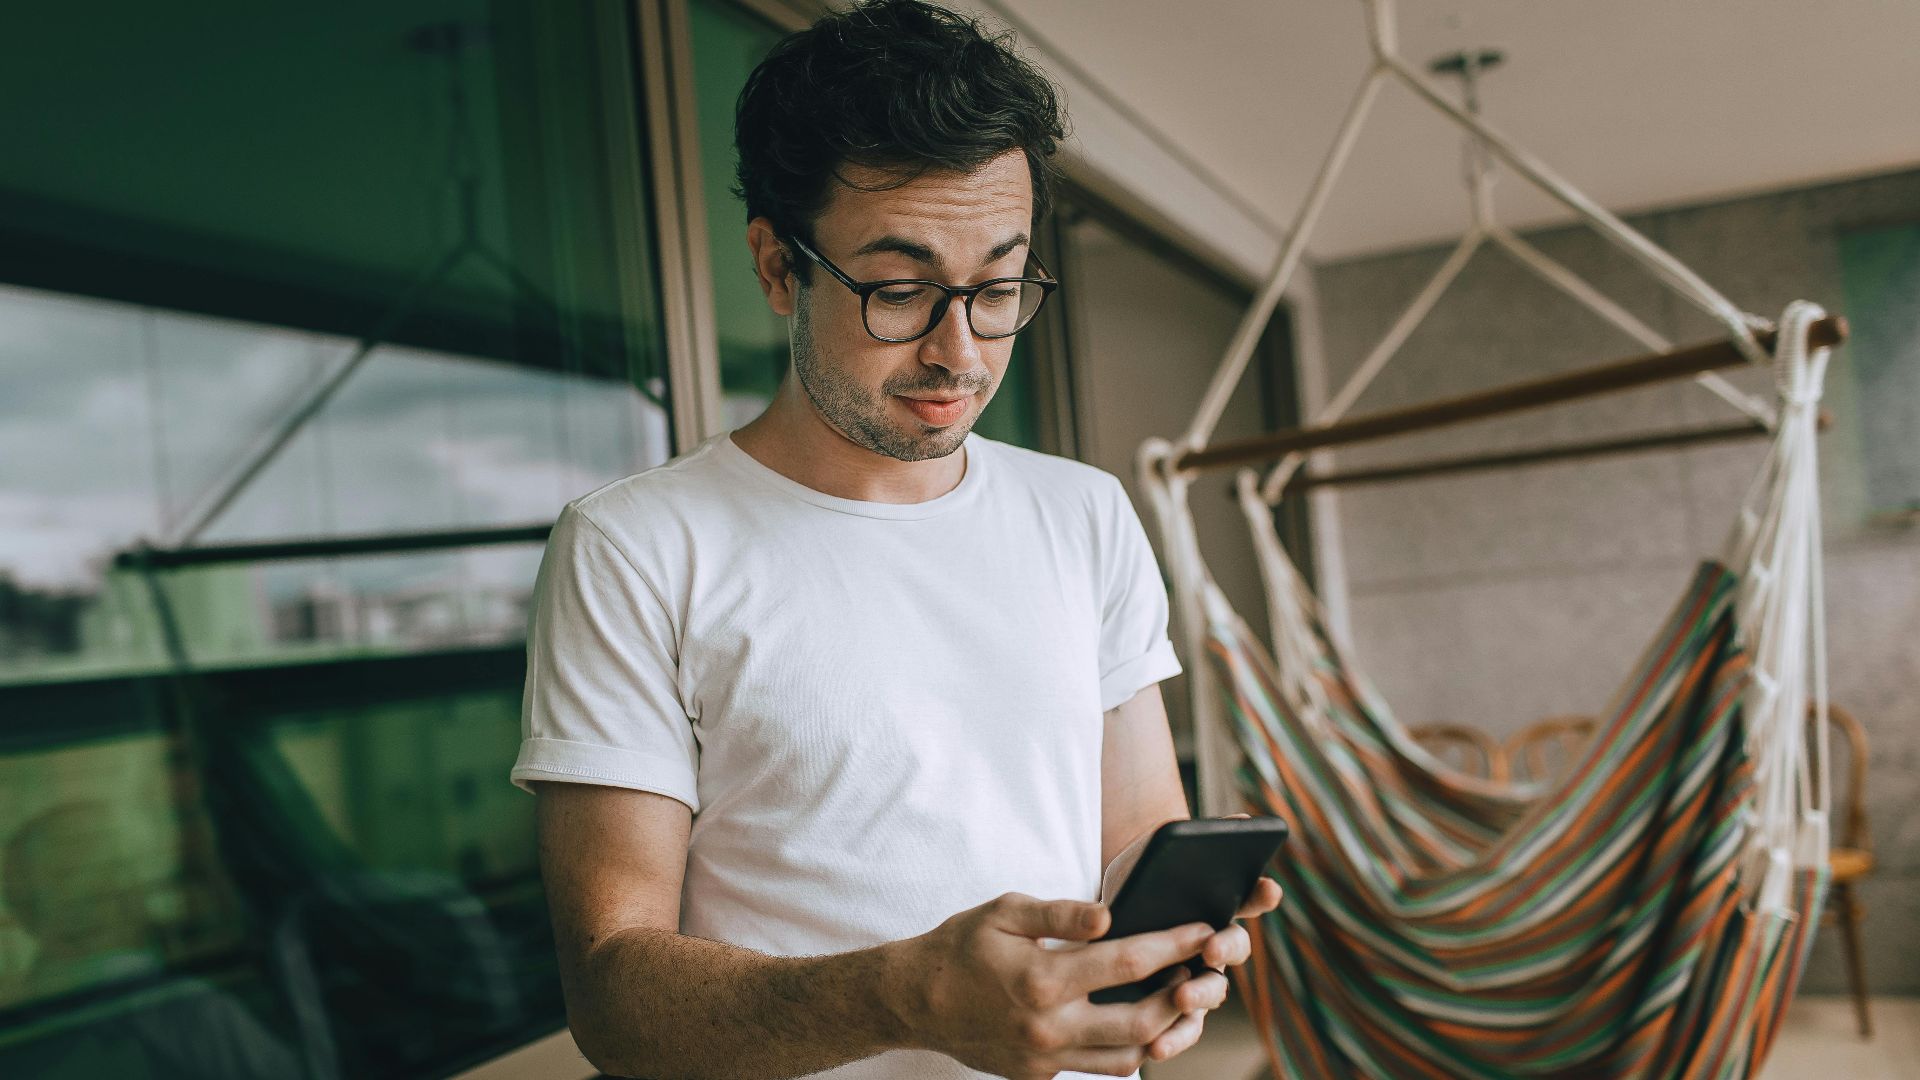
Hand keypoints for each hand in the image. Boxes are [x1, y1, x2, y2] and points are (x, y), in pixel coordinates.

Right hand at [885, 892, 1228, 1079]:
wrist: (914, 1001)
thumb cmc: (961, 946)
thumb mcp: (1004, 911)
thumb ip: (1059, 914)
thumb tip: (1110, 915)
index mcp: (1043, 979)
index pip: (1128, 962)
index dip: (1174, 944)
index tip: (1203, 929)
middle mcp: (1049, 1026)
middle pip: (1142, 1021)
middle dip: (1183, 996)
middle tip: (1201, 972)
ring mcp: (1045, 1058)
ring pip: (1127, 1057)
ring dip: (1161, 1031)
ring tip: (1176, 1000)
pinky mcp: (1039, 1076)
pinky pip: (1096, 1069)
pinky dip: (1123, 1048)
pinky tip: (1134, 1022)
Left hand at [1100, 814, 1285, 1064]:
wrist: (1108, 910)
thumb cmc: (1143, 875)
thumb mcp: (1160, 852)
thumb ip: (1198, 840)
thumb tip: (1243, 820)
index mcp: (1222, 901)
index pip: (1252, 896)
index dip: (1262, 894)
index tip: (1268, 889)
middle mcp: (1217, 941)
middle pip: (1236, 947)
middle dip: (1227, 947)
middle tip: (1212, 947)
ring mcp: (1199, 975)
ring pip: (1213, 991)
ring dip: (1202, 995)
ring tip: (1182, 996)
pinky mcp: (1173, 1007)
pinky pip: (1183, 1028)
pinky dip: (1174, 1039)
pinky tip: (1156, 1047)